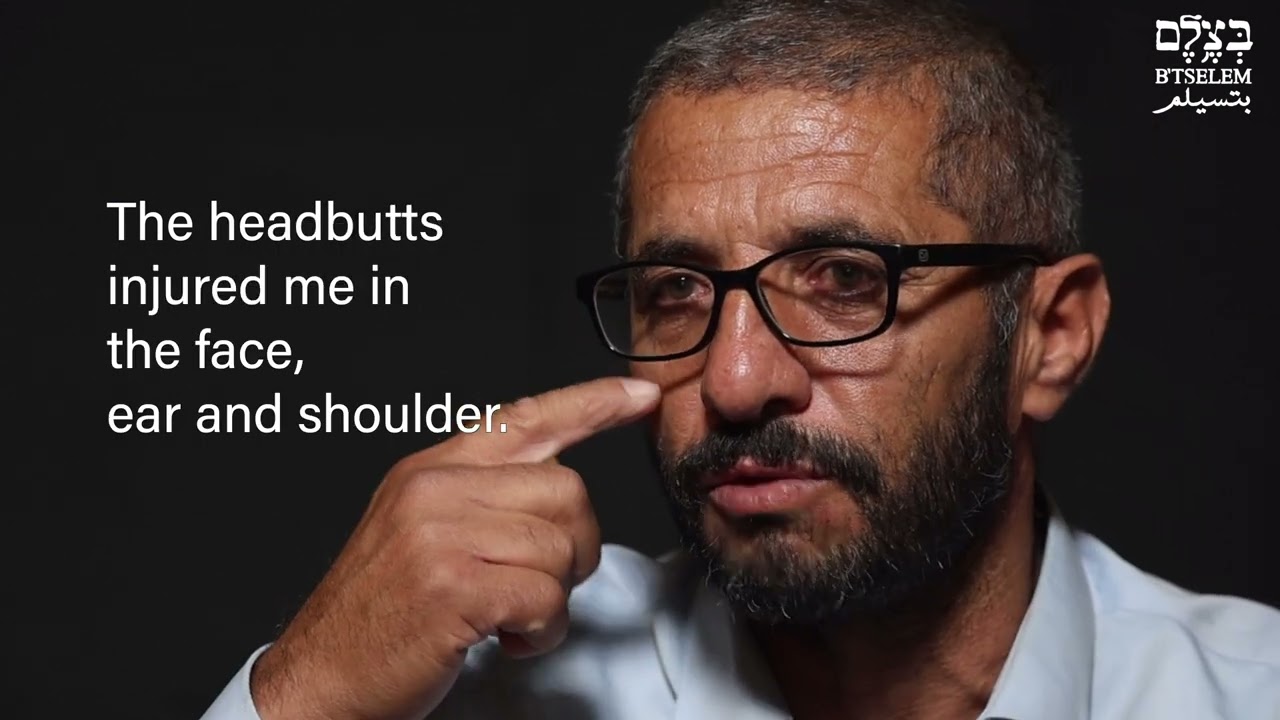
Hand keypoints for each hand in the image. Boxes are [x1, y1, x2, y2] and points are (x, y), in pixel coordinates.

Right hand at [248, 377, 661, 719]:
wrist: (321, 674)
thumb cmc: (378, 610)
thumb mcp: (418, 528)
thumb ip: (481, 497)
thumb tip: (558, 490)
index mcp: (432, 469)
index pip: (526, 417)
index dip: (591, 403)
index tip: (639, 394)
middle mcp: (435, 490)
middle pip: (566, 490)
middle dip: (575, 547)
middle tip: (540, 584)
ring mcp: (441, 535)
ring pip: (560, 548)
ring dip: (554, 599)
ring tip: (512, 618)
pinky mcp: (453, 588)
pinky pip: (545, 597)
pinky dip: (542, 630)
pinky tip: (509, 638)